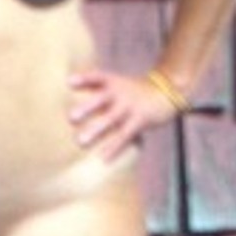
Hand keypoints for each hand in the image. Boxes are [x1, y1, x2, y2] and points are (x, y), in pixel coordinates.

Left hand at [68, 68, 184, 161]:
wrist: (166, 92)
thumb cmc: (134, 91)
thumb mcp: (119, 83)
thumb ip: (98, 87)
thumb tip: (70, 87)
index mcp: (114, 82)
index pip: (98, 77)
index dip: (84, 79)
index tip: (69, 82)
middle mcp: (121, 93)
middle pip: (102, 99)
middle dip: (87, 108)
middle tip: (71, 118)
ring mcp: (130, 107)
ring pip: (111, 119)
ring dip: (96, 130)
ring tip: (81, 141)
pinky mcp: (140, 121)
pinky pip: (125, 135)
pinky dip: (114, 147)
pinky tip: (103, 158)